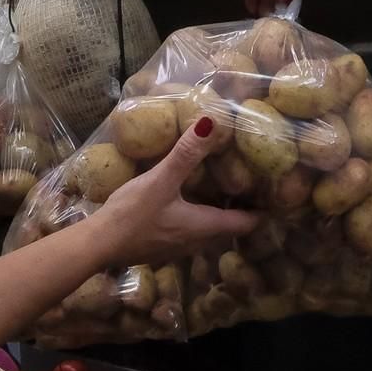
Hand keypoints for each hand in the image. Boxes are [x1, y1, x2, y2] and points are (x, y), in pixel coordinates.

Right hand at [94, 119, 258, 268]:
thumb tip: (211, 122)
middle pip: (229, 229)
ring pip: (208, 233)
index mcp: (204, 226)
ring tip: (220, 192)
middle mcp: (196, 241)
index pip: (246, 222)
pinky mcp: (160, 248)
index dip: (262, 211)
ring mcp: (177, 248)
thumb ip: (186, 153)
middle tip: (248, 187)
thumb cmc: (133, 215)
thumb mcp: (161, 180)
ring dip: (217, 216)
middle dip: (240, 211)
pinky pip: (188, 235)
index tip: (274, 196)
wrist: (97, 245)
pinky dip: (196, 220)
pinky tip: (184, 205)